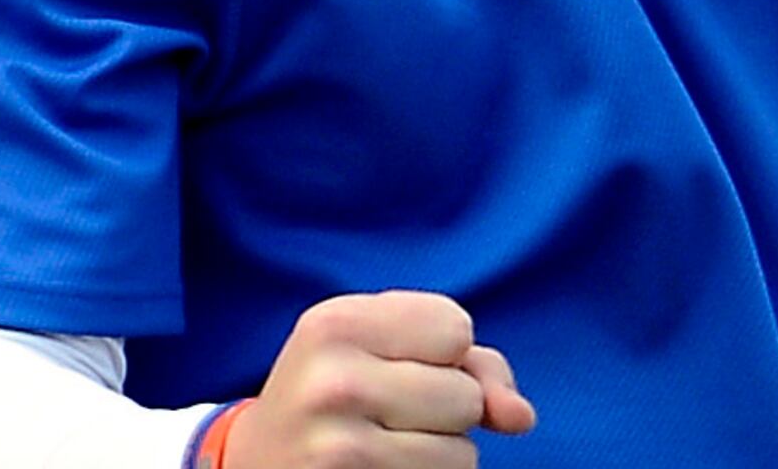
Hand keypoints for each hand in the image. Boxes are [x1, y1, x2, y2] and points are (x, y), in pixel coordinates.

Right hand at [225, 292, 536, 467]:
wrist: (256, 466)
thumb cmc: (335, 401)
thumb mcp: (381, 354)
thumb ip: (469, 365)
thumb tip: (521, 418)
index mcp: (335, 322)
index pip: (456, 326)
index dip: (443, 354)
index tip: (395, 366)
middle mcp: (332, 378)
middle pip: (464, 395)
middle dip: (443, 411)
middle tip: (384, 416)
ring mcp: (340, 446)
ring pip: (462, 453)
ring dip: (439, 457)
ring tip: (381, 448)